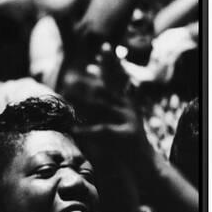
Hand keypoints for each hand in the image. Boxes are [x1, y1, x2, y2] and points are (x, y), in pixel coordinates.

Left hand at [61, 47, 150, 167]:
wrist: (144, 165)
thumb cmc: (125, 143)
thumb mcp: (115, 119)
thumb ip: (101, 103)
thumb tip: (86, 83)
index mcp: (125, 101)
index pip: (117, 78)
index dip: (110, 62)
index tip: (103, 47)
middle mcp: (128, 107)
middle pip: (107, 87)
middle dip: (91, 78)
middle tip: (73, 71)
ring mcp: (129, 120)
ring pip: (103, 106)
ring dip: (83, 99)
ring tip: (67, 92)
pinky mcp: (127, 136)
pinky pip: (102, 131)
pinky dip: (86, 131)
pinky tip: (74, 130)